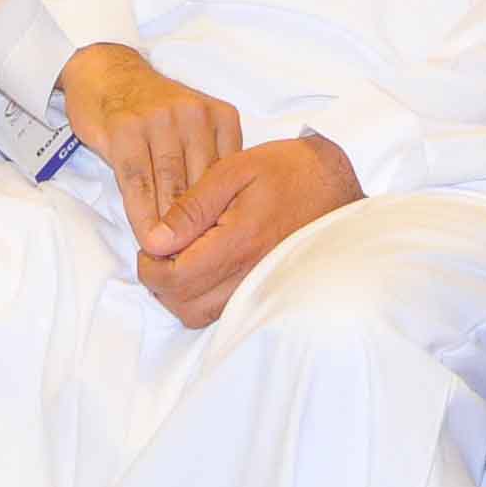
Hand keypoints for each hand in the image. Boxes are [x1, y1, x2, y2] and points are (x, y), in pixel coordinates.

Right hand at [62, 43, 245, 240]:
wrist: (107, 72)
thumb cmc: (153, 108)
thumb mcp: (195, 128)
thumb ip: (209, 163)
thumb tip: (224, 218)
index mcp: (221, 118)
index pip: (228, 178)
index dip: (224, 217)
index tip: (222, 250)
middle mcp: (195, 117)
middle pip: (201, 186)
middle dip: (198, 228)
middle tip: (198, 264)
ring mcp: (160, 121)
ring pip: (170, 187)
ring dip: (170, 228)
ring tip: (171, 259)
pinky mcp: (126, 130)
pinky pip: (138, 181)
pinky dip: (141, 214)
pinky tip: (146, 236)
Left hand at [136, 132, 363, 327]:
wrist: (335, 185)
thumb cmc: (288, 170)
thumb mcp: (234, 170)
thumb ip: (191, 206)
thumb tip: (156, 240)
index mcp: (239, 242)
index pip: (176, 279)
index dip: (150, 266)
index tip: (151, 244)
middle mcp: (251, 275)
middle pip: (184, 306)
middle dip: (160, 283)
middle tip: (161, 252)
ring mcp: (261, 288)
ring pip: (201, 317)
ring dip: (180, 294)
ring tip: (182, 257)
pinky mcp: (267, 292)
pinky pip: (222, 312)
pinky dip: (201, 298)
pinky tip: (205, 266)